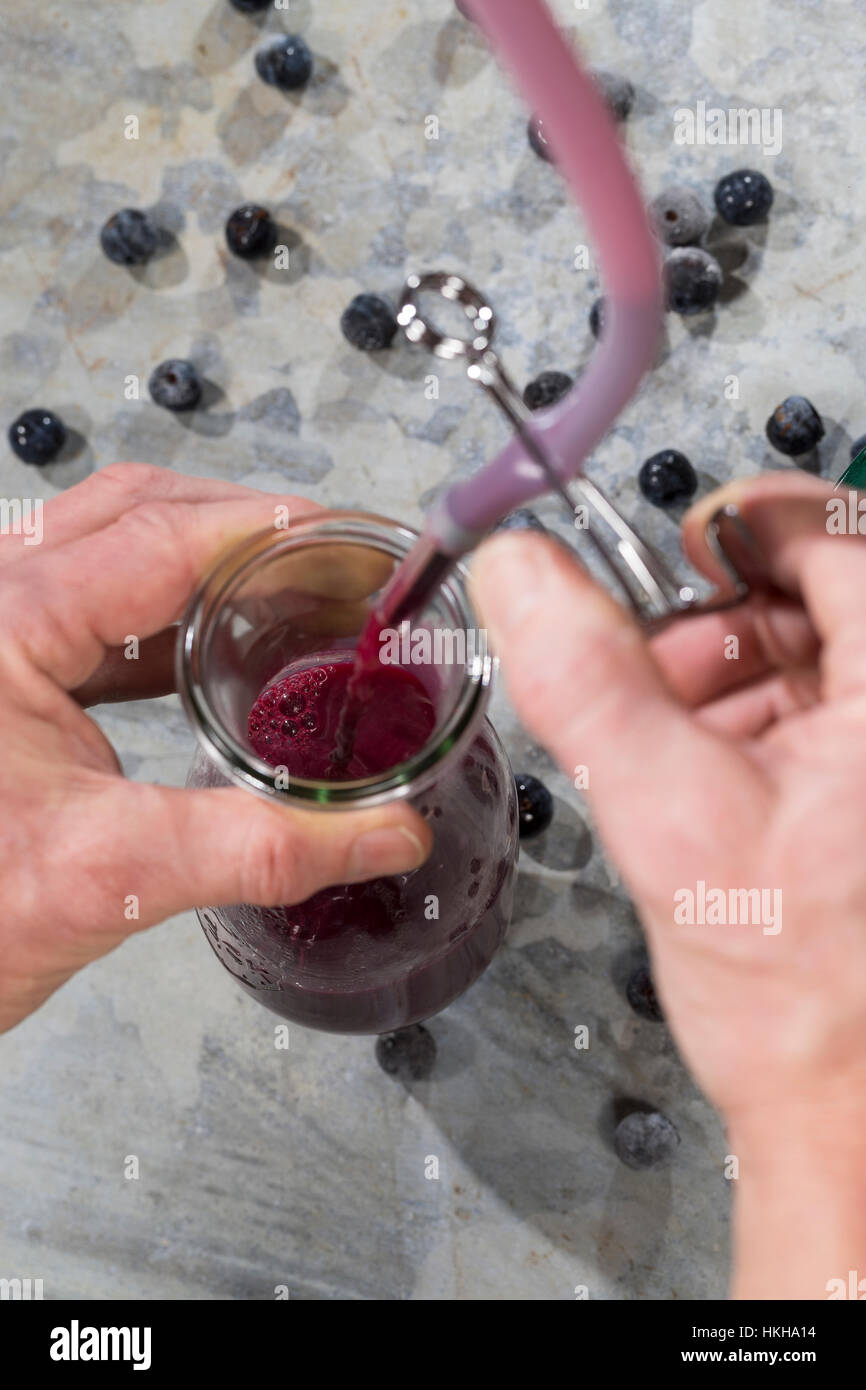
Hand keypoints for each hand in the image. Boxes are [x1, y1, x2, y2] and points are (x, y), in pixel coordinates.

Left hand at [0, 464, 429, 1033]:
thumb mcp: (111, 876)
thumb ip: (260, 849)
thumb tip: (383, 832)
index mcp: (4, 621)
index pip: (160, 536)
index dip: (268, 527)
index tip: (349, 536)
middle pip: (133, 512)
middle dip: (240, 526)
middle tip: (330, 560)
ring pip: (106, 546)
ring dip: (200, 560)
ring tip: (287, 593)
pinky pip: (88, 606)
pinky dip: (161, 612)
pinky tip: (213, 650)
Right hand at [471, 472, 865, 1297]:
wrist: (849, 1113)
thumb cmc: (806, 998)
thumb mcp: (670, 819)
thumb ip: (585, 680)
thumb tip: (522, 573)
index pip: (836, 535)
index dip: (742, 526)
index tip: (677, 551)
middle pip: (823, 591)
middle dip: (721, 621)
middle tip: (655, 679)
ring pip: (818, 651)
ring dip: (731, 676)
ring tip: (676, 750)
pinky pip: (822, 711)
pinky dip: (755, 721)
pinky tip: (712, 780)